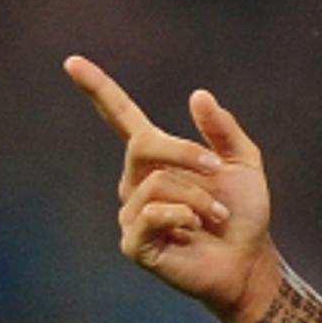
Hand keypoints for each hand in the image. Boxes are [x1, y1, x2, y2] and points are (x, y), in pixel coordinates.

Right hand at [63, 55, 279, 322]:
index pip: (120, 118)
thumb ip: (222, 130)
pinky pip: (153, 213)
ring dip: (199, 197)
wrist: (249, 261)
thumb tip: (198, 95)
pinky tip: (196, 229)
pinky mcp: (134, 243)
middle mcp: (136, 182)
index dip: (98, 89)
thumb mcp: (243, 163)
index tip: (72, 61)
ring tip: (216, 217)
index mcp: (157, 158)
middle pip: (144, 145)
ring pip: (157, 183)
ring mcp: (132, 214)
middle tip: (219, 170)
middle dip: (187, 153)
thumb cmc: (244, 214)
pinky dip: (184, 216)